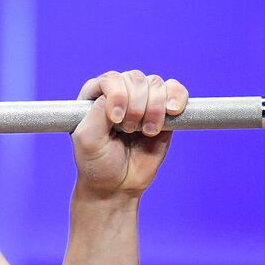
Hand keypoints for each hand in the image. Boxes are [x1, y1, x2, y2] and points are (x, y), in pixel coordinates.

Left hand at [71, 70, 188, 198]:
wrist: (117, 185)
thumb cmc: (97, 162)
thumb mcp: (87, 138)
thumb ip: (98, 112)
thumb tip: (118, 92)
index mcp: (95, 95)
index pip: (111, 79)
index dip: (118, 95)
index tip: (116, 120)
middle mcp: (119, 93)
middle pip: (136, 79)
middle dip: (136, 106)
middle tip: (129, 130)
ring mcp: (142, 101)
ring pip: (156, 84)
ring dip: (154, 108)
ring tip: (147, 131)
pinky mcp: (164, 112)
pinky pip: (176, 91)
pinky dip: (177, 98)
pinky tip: (172, 112)